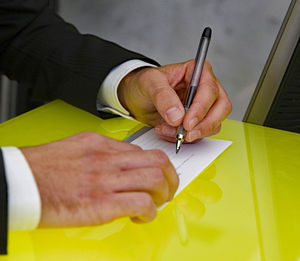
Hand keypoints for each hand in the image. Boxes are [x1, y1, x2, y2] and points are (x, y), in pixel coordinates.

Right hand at [21, 132, 177, 226]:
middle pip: (157, 161)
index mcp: (101, 144)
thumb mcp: (75, 148)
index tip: (155, 175)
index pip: (141, 151)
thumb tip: (117, 162)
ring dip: (164, 194)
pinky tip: (141, 216)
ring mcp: (106, 180)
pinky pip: (142, 204)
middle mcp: (108, 158)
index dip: (154, 165)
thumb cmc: (42, 168)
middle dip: (170, 177)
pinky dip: (150, 212)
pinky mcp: (102, 203)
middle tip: (168, 188)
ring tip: (156, 203)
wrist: (19, 182)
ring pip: (156, 179)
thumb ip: (99, 153)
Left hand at [118, 60, 231, 141]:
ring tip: (167, 129)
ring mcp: (204, 106)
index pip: (210, 89)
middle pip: (221, 108)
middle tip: (185, 134)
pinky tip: (169, 132)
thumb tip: (177, 115)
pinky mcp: (198, 121)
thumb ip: (163, 96)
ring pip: (214, 124)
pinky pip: (202, 134)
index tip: (187, 123)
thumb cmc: (144, 84)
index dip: (201, 108)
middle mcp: (205, 88)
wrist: (136, 98)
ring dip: (192, 133)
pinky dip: (186, 138)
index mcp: (197, 71)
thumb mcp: (149, 83)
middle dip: (204, 125)